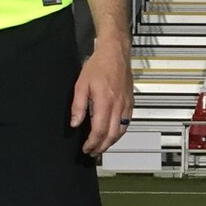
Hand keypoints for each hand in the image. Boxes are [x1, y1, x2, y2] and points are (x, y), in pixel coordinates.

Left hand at [69, 36, 132, 156]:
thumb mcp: (81, 84)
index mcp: (104, 102)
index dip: (92, 143)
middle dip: (101, 147)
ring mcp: (126, 105)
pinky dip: (120, 132)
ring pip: (121, 131)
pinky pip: (127, 122)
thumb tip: (75, 123)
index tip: (86, 148)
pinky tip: (113, 134)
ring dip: (111, 142)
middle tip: (92, 152)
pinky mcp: (130, 102)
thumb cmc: (98, 66)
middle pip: (112, 135)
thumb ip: (78, 106)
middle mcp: (118, 106)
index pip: (99, 130)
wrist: (115, 53)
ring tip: (101, 147)